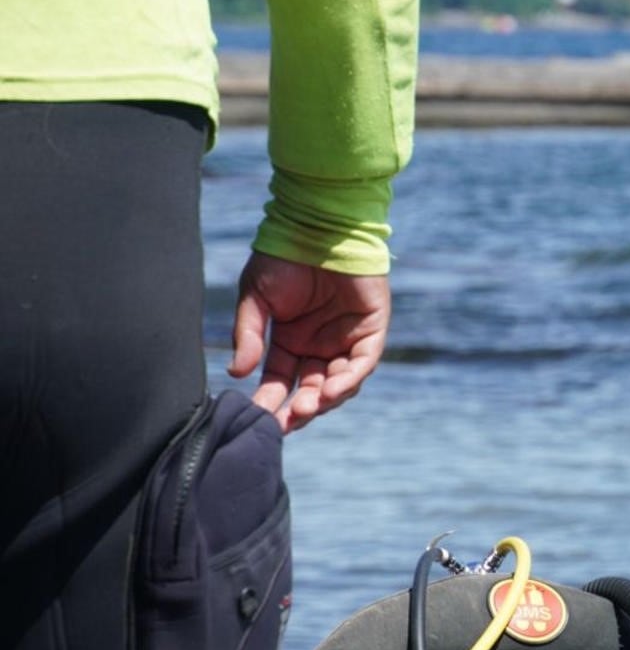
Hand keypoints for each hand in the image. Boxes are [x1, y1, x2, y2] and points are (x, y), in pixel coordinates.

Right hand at [228, 251, 392, 431]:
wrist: (315, 227)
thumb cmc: (283, 258)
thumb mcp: (256, 299)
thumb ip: (250, 336)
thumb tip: (237, 373)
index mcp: (290, 343)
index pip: (281, 382)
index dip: (271, 402)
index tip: (259, 420)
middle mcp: (319, 347)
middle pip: (312, 390)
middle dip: (300, 409)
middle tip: (286, 422)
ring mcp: (346, 340)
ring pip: (339, 382)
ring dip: (324, 399)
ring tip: (307, 408)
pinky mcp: (372, 330)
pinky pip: (363, 362)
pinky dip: (349, 378)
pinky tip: (331, 392)